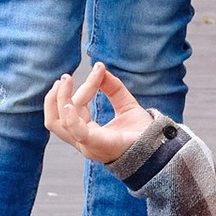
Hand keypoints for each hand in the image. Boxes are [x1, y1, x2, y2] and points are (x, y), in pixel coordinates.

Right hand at [43, 59, 161, 167]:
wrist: (159, 147)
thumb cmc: (141, 132)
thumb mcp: (125, 105)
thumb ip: (113, 88)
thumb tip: (100, 67)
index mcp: (87, 133)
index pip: (74, 108)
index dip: (83, 87)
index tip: (99, 68)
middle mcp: (83, 140)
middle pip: (58, 118)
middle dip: (57, 97)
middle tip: (65, 77)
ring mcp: (88, 144)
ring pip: (61, 123)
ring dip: (61, 100)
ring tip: (65, 80)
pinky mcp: (98, 144)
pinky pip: (77, 132)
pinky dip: (71, 118)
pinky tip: (69, 104)